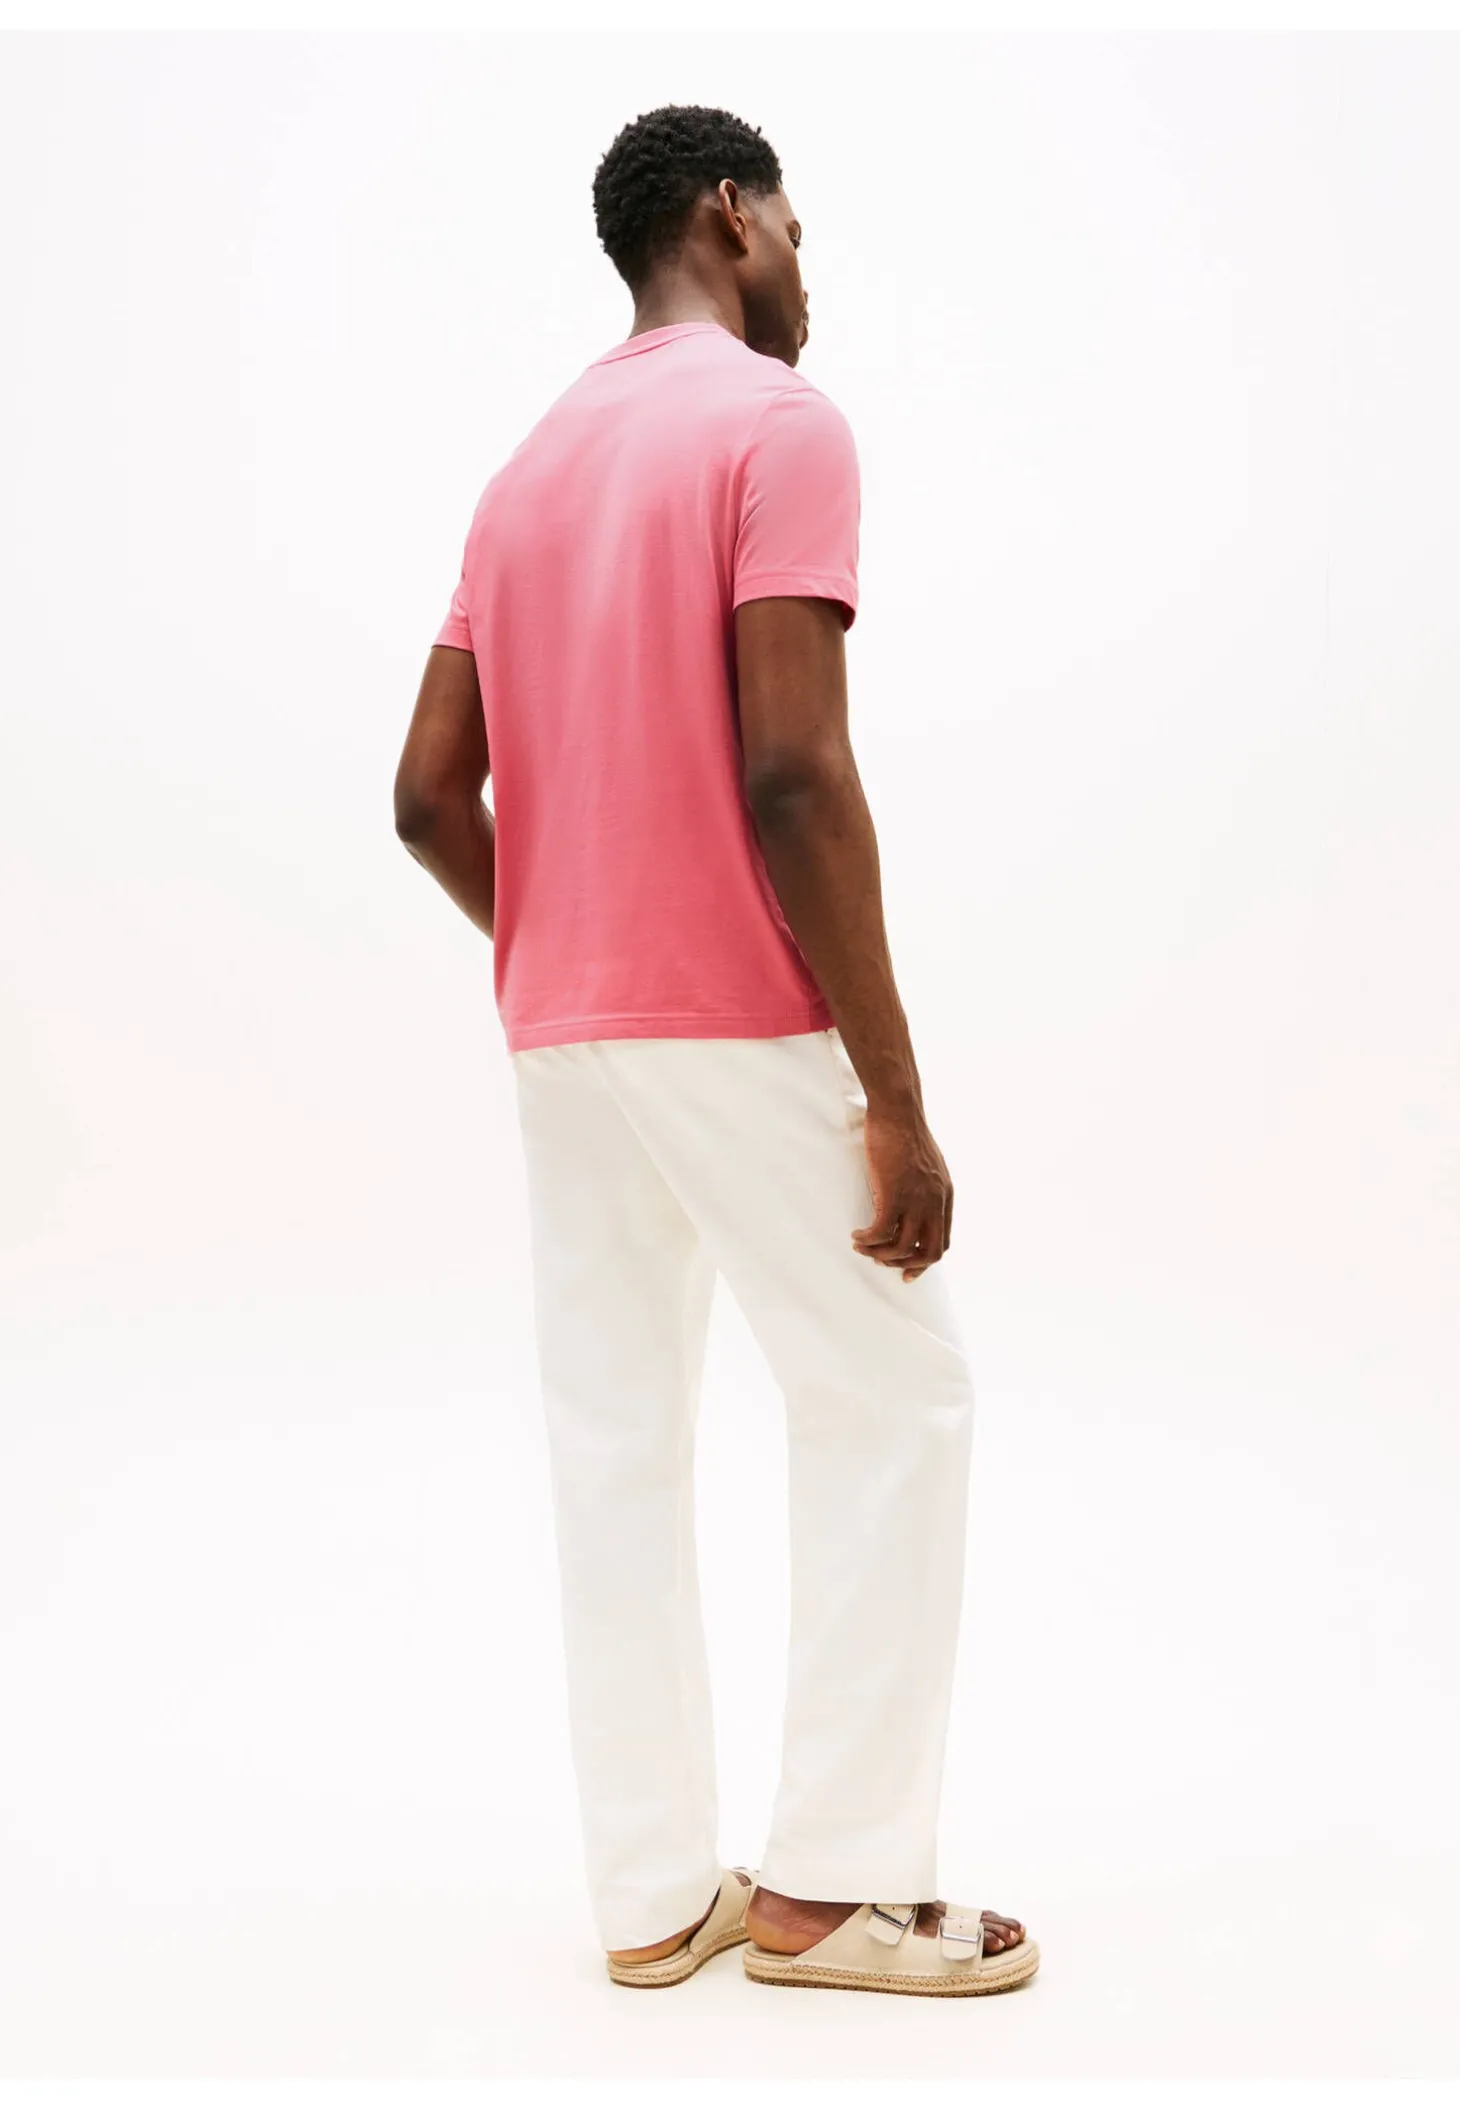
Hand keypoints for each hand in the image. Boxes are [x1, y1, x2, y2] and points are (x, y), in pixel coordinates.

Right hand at [851, 1104, 953, 1280]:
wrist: (897, 1111)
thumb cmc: (905, 1132)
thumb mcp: (927, 1165)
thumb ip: (926, 1187)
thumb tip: (911, 1204)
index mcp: (944, 1196)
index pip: (943, 1243)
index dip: (924, 1261)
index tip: (905, 1269)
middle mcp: (935, 1202)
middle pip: (930, 1253)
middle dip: (905, 1265)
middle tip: (882, 1262)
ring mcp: (916, 1199)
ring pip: (903, 1247)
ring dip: (880, 1254)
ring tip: (863, 1246)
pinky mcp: (893, 1193)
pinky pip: (881, 1232)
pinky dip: (867, 1240)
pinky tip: (857, 1234)